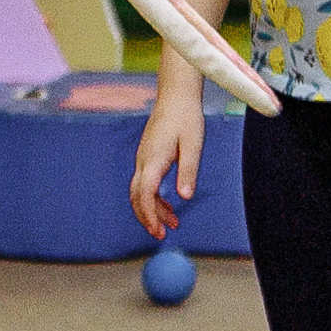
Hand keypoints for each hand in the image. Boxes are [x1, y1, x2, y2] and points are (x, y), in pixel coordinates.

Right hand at [131, 87, 208, 238]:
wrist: (175, 96)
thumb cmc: (186, 117)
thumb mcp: (194, 145)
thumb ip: (189, 171)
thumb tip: (185, 197)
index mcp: (154, 158)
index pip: (144, 192)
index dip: (149, 214)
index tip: (158, 230)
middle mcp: (143, 160)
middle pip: (136, 196)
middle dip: (146, 217)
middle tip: (161, 235)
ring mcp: (143, 159)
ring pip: (140, 191)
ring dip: (152, 209)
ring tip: (172, 224)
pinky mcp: (148, 157)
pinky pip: (146, 183)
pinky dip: (155, 198)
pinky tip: (170, 206)